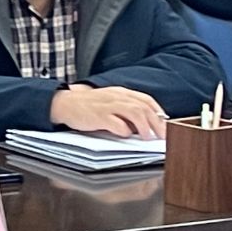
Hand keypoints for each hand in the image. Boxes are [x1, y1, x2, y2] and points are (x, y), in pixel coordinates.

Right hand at [50, 84, 167, 137]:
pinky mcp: (99, 116)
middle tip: (162, 136)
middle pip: (143, 107)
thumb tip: (143, 125)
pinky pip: (116, 123)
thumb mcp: (110, 102)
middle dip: (156, 123)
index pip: (146, 100)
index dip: (159, 112)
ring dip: (144, 126)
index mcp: (121, 93)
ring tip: (148, 138)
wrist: (66, 103)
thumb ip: (126, 109)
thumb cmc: (89, 105)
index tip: (165, 124)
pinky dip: (124, 130)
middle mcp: (117, 97)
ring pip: (134, 112)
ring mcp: (108, 106)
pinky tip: (126, 136)